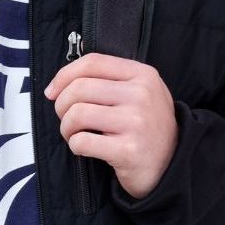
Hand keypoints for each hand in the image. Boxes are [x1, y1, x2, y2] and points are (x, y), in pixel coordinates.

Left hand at [45, 54, 177, 198]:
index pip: (93, 62)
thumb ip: (109, 79)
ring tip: (74, 133)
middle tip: (65, 117)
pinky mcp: (128, 150)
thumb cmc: (147, 124)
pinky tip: (84, 147)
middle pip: (80, 88)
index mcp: (142, 74)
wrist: (173, 163)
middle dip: (61, 104)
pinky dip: (75, 145)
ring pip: (77, 114)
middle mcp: (141, 94)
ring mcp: (136, 122)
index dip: (64, 74)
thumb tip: (59, 83)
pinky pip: (82, 142)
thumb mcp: (140, 91)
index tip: (52, 91)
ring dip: (66, 127)